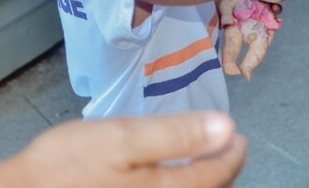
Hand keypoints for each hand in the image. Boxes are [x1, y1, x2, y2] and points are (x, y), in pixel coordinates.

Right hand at [13, 112, 246, 187]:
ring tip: (206, 165)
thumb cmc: (69, 164)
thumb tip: (226, 128)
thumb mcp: (123, 138)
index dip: (234, 154)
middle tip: (227, 149)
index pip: (218, 175)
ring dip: (205, 186)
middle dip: (223, 173)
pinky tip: (170, 181)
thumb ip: (176, 134)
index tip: (239, 135)